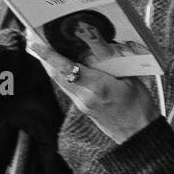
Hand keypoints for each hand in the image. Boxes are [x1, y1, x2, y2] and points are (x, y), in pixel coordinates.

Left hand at [28, 41, 159, 144]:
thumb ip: (115, 63)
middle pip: (57, 75)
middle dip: (44, 57)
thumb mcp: (132, 80)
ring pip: (59, 81)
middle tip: (34, 39)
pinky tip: (61, 66)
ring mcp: (82, 104)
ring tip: (43, 49)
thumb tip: (101, 46)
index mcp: (99, 87)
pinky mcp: (83, 108)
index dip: (50, 55)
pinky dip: (61, 74)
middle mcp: (85, 97)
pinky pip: (67, 88)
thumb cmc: (140, 107)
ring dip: (50, 65)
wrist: (139, 134)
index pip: (68, 68)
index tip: (37, 44)